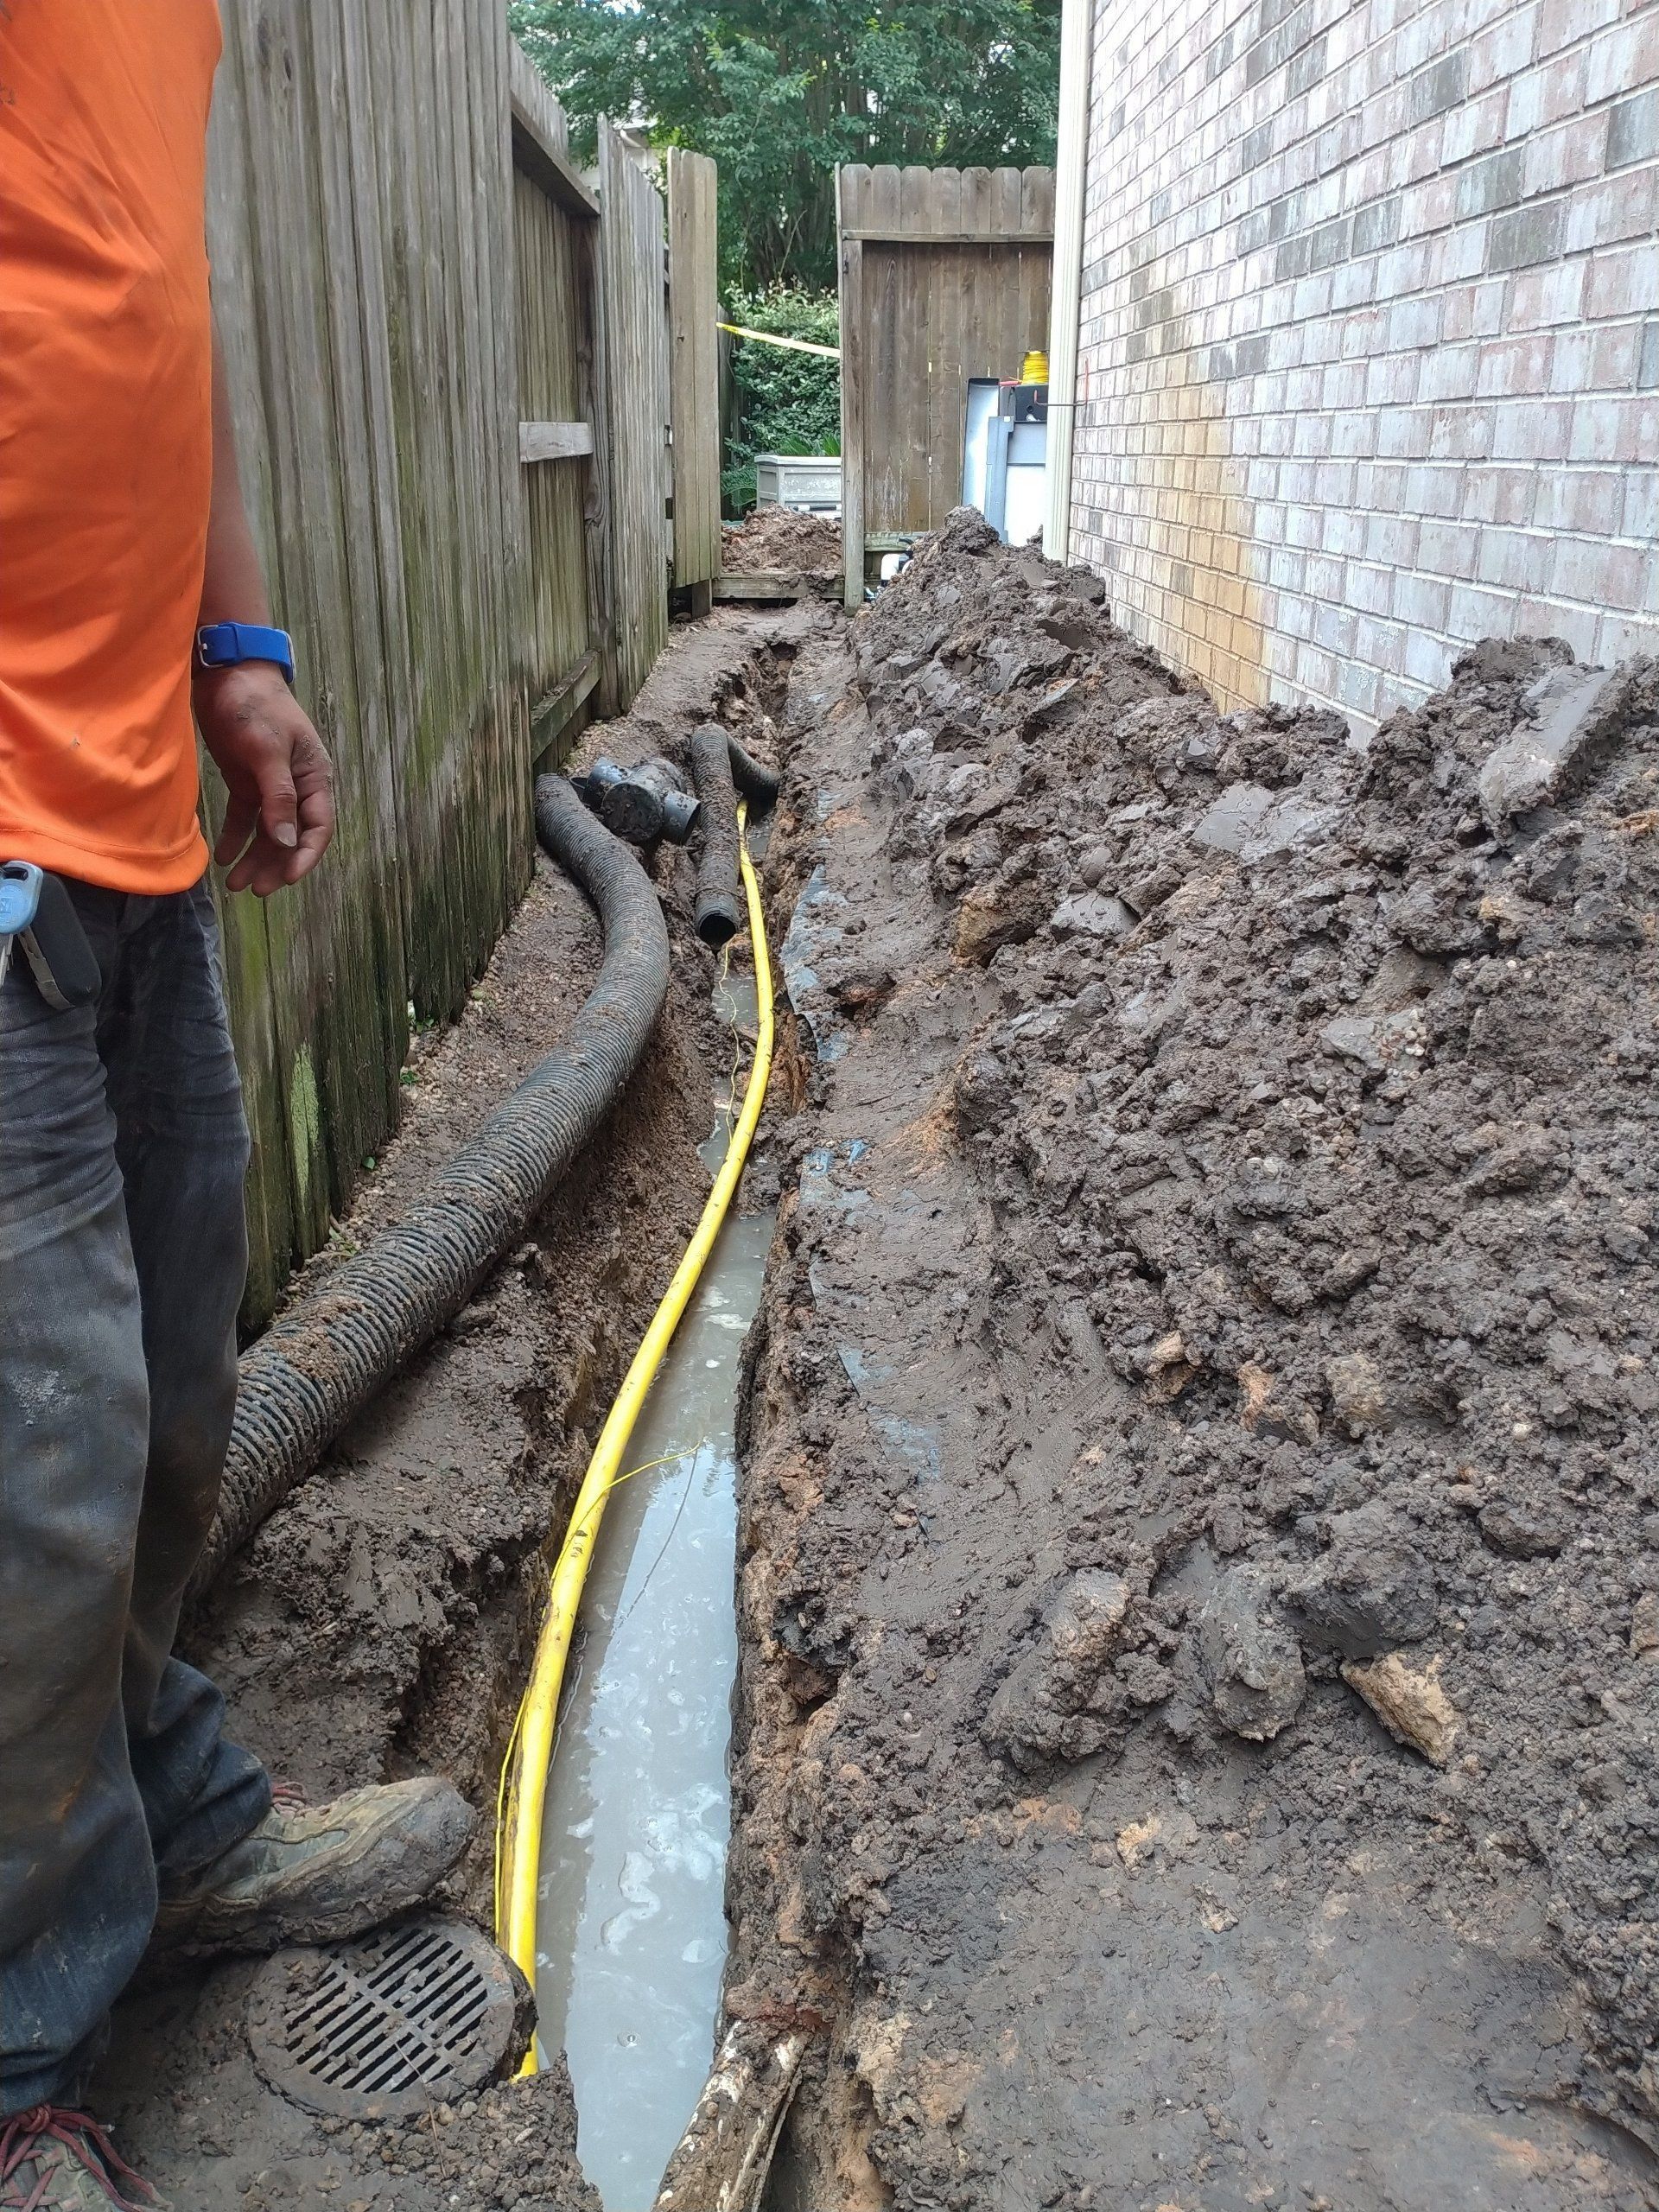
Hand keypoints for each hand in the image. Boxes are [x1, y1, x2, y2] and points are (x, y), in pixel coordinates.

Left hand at [195, 662, 335, 895]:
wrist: (226, 672)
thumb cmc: (255, 705)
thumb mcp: (267, 750)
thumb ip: (278, 796)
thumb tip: (287, 841)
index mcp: (313, 777)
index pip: (317, 827)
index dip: (305, 856)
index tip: (287, 880)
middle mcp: (296, 786)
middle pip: (291, 836)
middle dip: (275, 865)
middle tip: (255, 889)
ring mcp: (270, 785)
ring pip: (268, 832)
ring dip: (254, 858)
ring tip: (235, 884)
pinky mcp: (245, 781)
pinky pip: (244, 818)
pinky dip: (236, 838)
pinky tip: (224, 857)